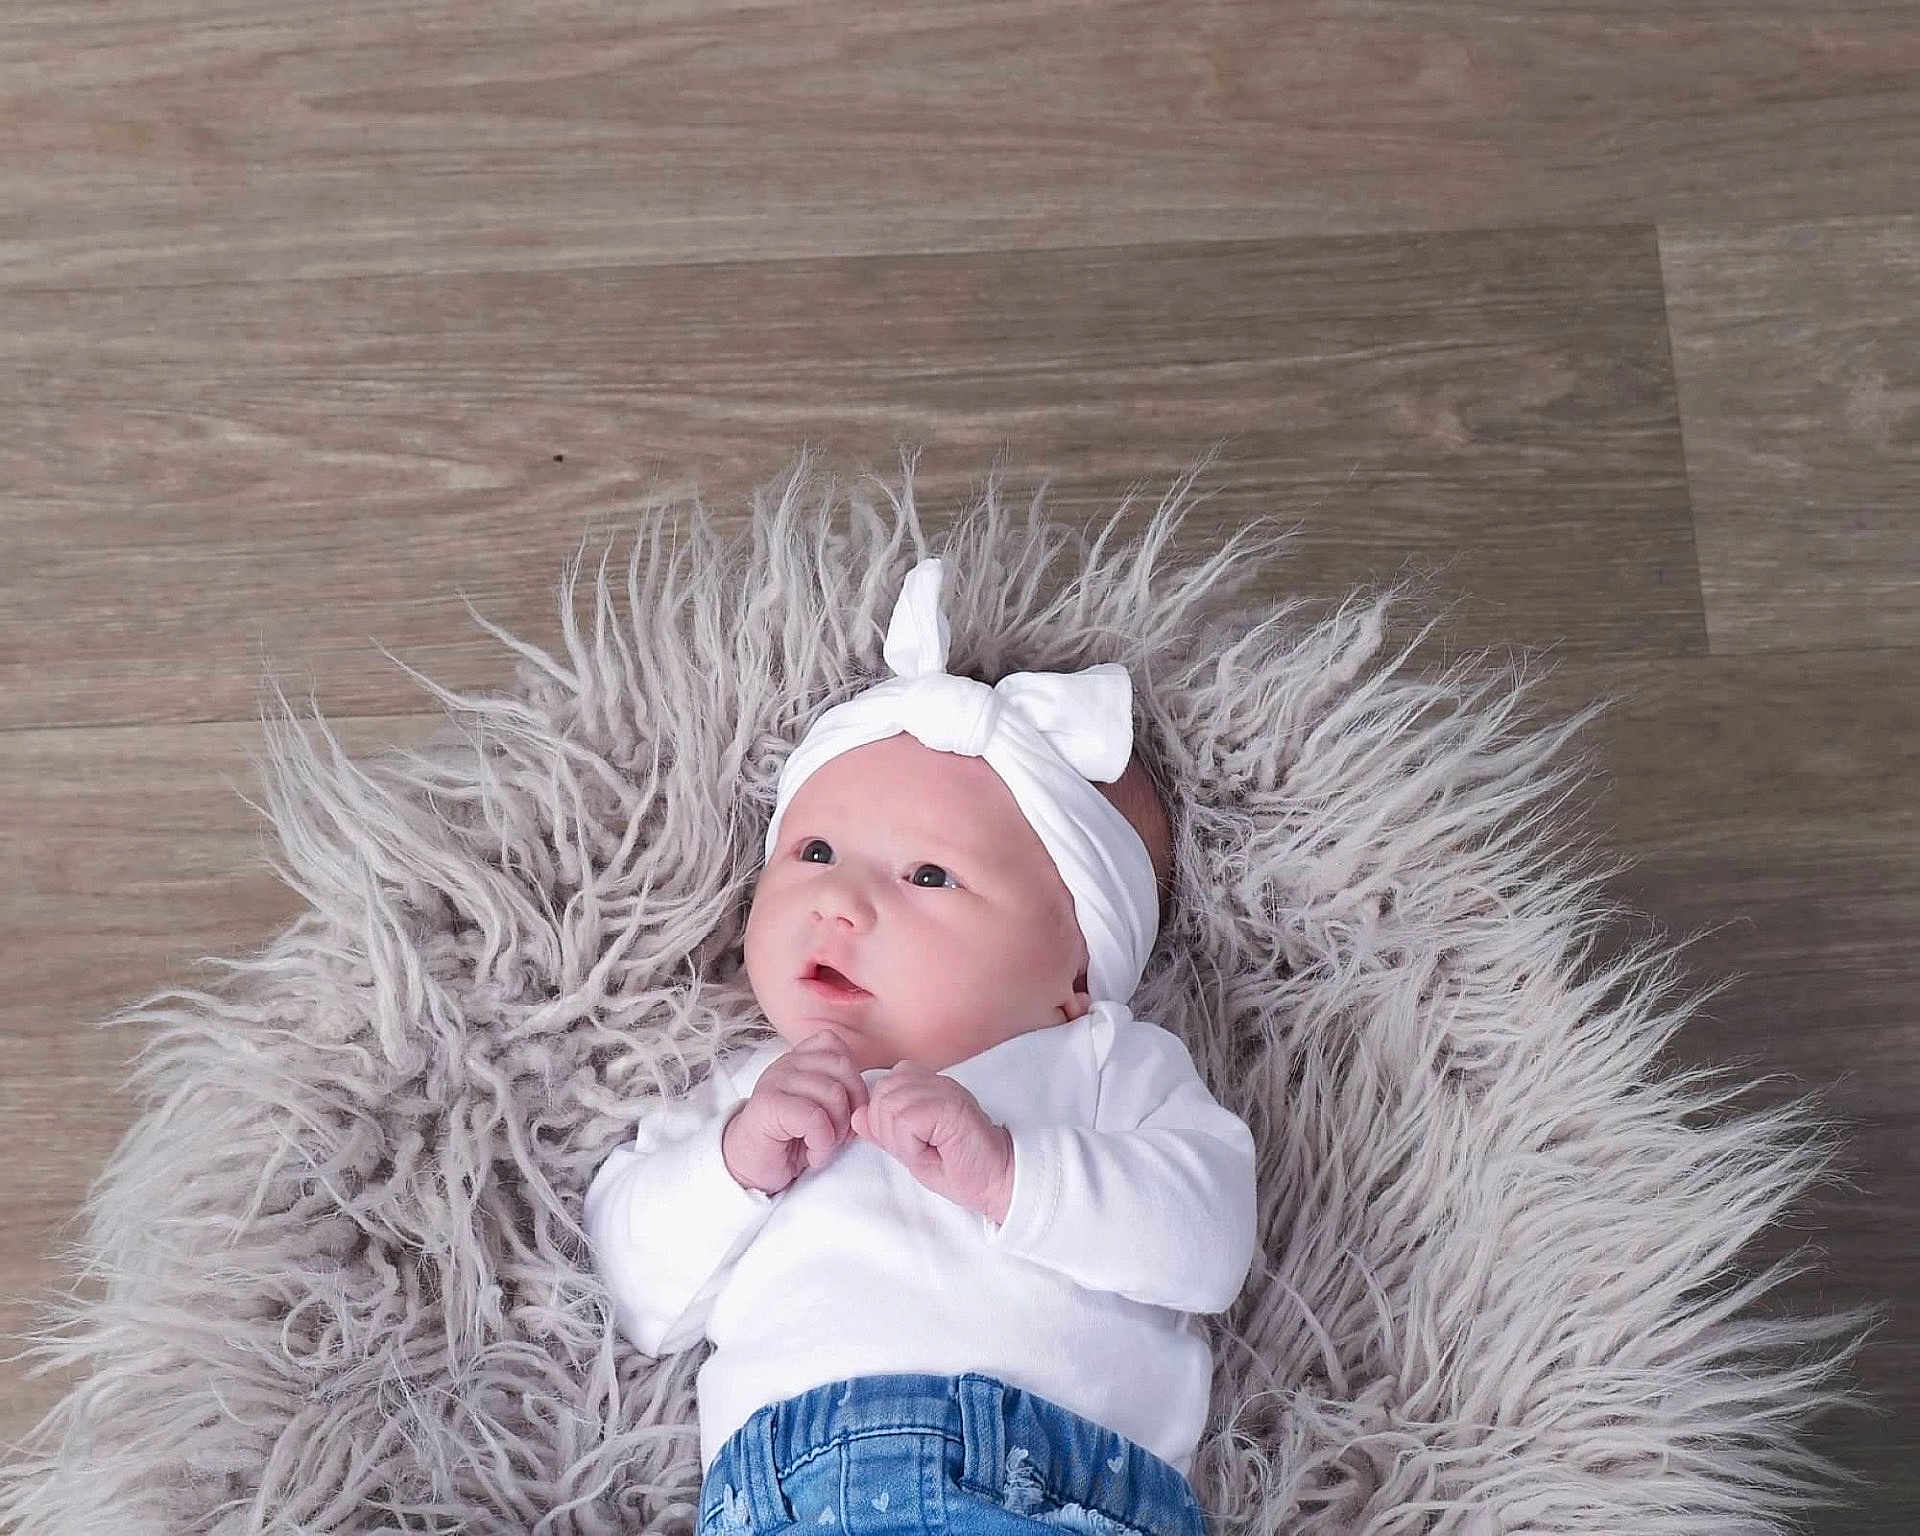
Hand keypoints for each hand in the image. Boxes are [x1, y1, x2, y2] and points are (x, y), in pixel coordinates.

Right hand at [722, 1030, 870, 1195]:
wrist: (749, 1167)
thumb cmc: (790, 1141)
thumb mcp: (823, 1112)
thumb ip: (841, 1093)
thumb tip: (868, 1102)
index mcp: (801, 1059)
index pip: (839, 1049)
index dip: (854, 1083)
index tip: (847, 1113)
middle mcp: (787, 1063)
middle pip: (843, 1068)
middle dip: (851, 1107)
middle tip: (838, 1135)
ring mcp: (775, 1080)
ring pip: (832, 1092)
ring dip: (836, 1130)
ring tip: (821, 1146)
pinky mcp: (767, 1105)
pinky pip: (813, 1116)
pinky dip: (822, 1141)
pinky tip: (812, 1153)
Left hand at [852, 1062, 1014, 1223]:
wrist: (999, 1181)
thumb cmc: (961, 1169)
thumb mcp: (912, 1152)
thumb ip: (885, 1132)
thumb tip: (857, 1116)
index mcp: (929, 1087)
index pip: (884, 1086)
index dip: (886, 1120)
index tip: (914, 1142)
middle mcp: (937, 1082)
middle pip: (881, 1093)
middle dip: (888, 1128)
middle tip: (919, 1148)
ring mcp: (946, 1091)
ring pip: (890, 1105)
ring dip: (901, 1138)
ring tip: (928, 1149)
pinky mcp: (951, 1107)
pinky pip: (906, 1119)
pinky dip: (911, 1143)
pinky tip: (933, 1150)